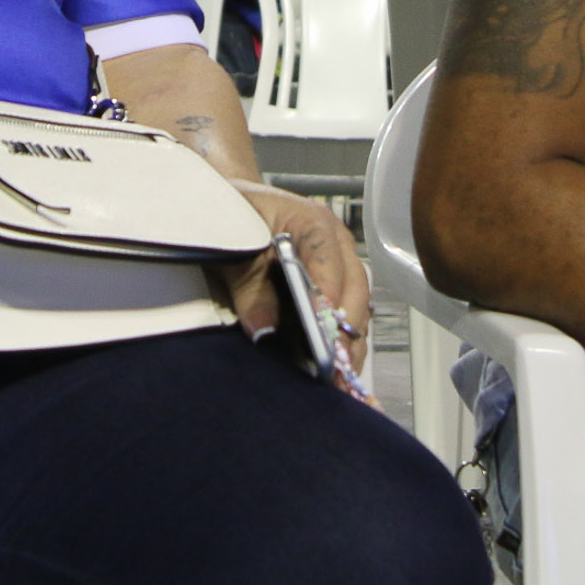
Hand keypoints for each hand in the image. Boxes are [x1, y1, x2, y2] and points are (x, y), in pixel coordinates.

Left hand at [226, 180, 371, 386]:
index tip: (321, 332)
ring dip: (347, 343)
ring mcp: (338, 265)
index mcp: (313, 221)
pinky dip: (340, 342)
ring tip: (338, 380)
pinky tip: (334, 370)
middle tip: (333, 367)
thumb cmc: (231, 214)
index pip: (329, 264)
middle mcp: (335, 243)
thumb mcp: (231, 245)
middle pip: (353, 291)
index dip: (326, 300)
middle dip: (343, 332)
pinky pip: (345, 316)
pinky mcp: (332, 286)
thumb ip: (248, 286)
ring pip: (355, 308)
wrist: (229, 204)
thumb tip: (266, 331)